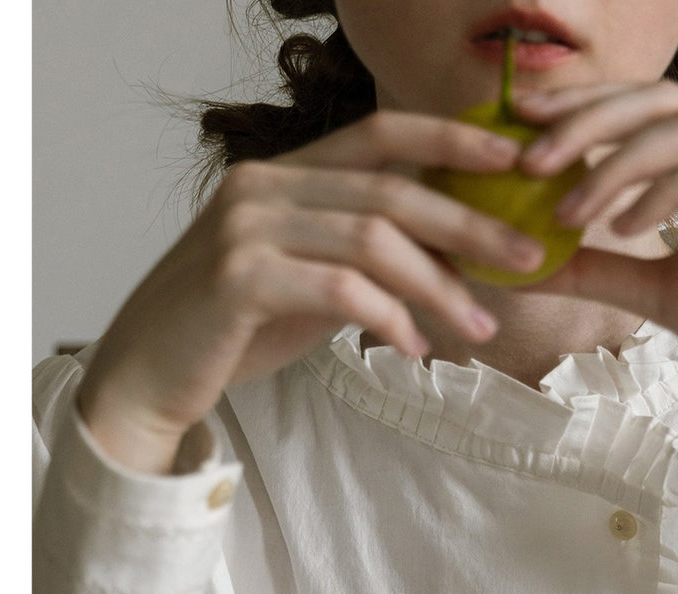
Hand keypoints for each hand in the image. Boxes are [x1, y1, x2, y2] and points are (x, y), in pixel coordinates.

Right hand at [76, 112, 546, 472]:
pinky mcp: (238, 278)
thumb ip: (361, 259)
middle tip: (528, 259)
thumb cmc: (233, 331)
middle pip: (390, 188)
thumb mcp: (307, 283)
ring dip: (439, 286)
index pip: (379, 133)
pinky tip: (415, 347)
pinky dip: (389, 318)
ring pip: (372, 239)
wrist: (149, 376)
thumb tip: (450, 261)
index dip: (451, 141)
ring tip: (480, 326)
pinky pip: (339, 289)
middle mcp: (262, 186)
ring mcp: (246, 228)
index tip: (516, 164)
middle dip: (470, 225)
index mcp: (282, 175)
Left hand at [514, 82, 677, 498]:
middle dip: (586, 122)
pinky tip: (624, 229)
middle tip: (526, 158)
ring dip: (616, 166)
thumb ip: (597, 270)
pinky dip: (666, 195)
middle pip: (661, 101)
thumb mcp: (657, 295)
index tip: (518, 120)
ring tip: (566, 212)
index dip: (582, 105)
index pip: (646, 106)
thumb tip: (523, 262)